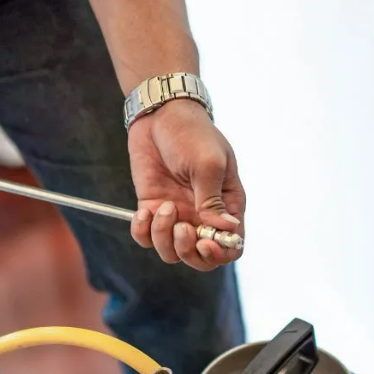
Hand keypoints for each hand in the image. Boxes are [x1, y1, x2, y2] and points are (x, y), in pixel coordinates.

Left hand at [128, 99, 245, 270]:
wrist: (160, 114)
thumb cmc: (192, 134)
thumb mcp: (208, 164)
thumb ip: (213, 200)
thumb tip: (227, 230)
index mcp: (227, 206)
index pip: (231, 247)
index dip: (219, 254)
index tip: (204, 241)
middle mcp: (203, 216)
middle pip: (200, 259)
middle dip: (188, 251)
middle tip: (181, 228)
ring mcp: (177, 215)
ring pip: (171, 252)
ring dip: (164, 238)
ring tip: (163, 207)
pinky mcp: (152, 209)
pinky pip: (146, 238)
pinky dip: (142, 231)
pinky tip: (143, 211)